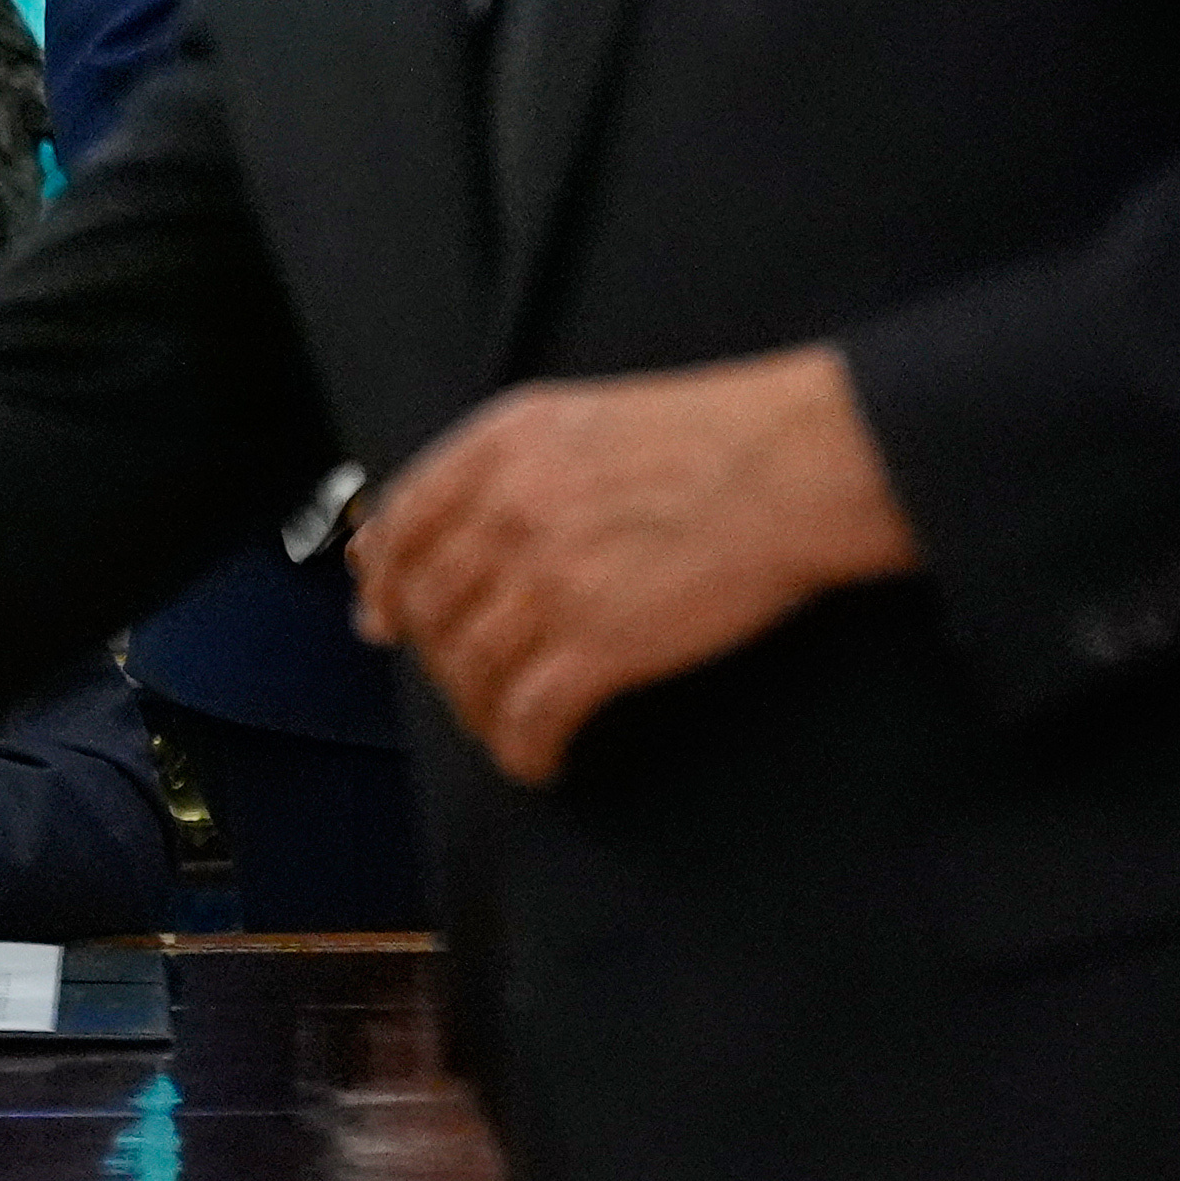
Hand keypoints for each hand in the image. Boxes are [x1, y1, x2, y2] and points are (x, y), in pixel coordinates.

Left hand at [349, 344, 917, 786]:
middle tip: (467, 681)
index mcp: (499, 447)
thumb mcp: (585, 420)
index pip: (400, 526)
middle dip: (438, 657)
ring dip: (481, 711)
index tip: (382, 620)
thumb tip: (455, 533)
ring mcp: (547, 579)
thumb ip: (507, 469)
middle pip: (428, 608)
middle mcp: (507, 510)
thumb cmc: (714, 437)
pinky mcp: (597, 643)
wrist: (798, 464)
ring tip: (508, 726)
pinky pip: (527, 717)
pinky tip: (543, 760)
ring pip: (469, 670)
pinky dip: (524, 750)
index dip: (384, 585)